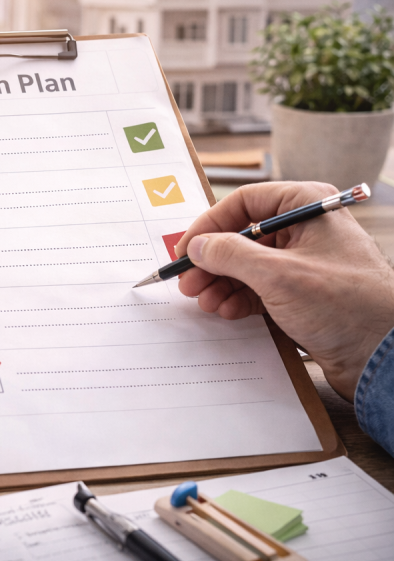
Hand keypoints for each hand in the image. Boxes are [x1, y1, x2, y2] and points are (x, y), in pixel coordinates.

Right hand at [175, 181, 393, 400]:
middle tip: (188, 282)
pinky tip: (225, 310)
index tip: (186, 250)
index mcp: (308, 207)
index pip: (243, 203)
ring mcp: (304, 262)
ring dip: (221, 283)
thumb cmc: (347, 306)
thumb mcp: (278, 275)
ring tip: (205, 302)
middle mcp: (306, 229)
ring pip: (247, 265)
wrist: (384, 356)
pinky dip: (238, 298)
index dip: (209, 226)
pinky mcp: (303, 293)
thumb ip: (230, 255)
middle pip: (241, 236)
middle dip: (212, 262)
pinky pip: (259, 287)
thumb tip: (198, 246)